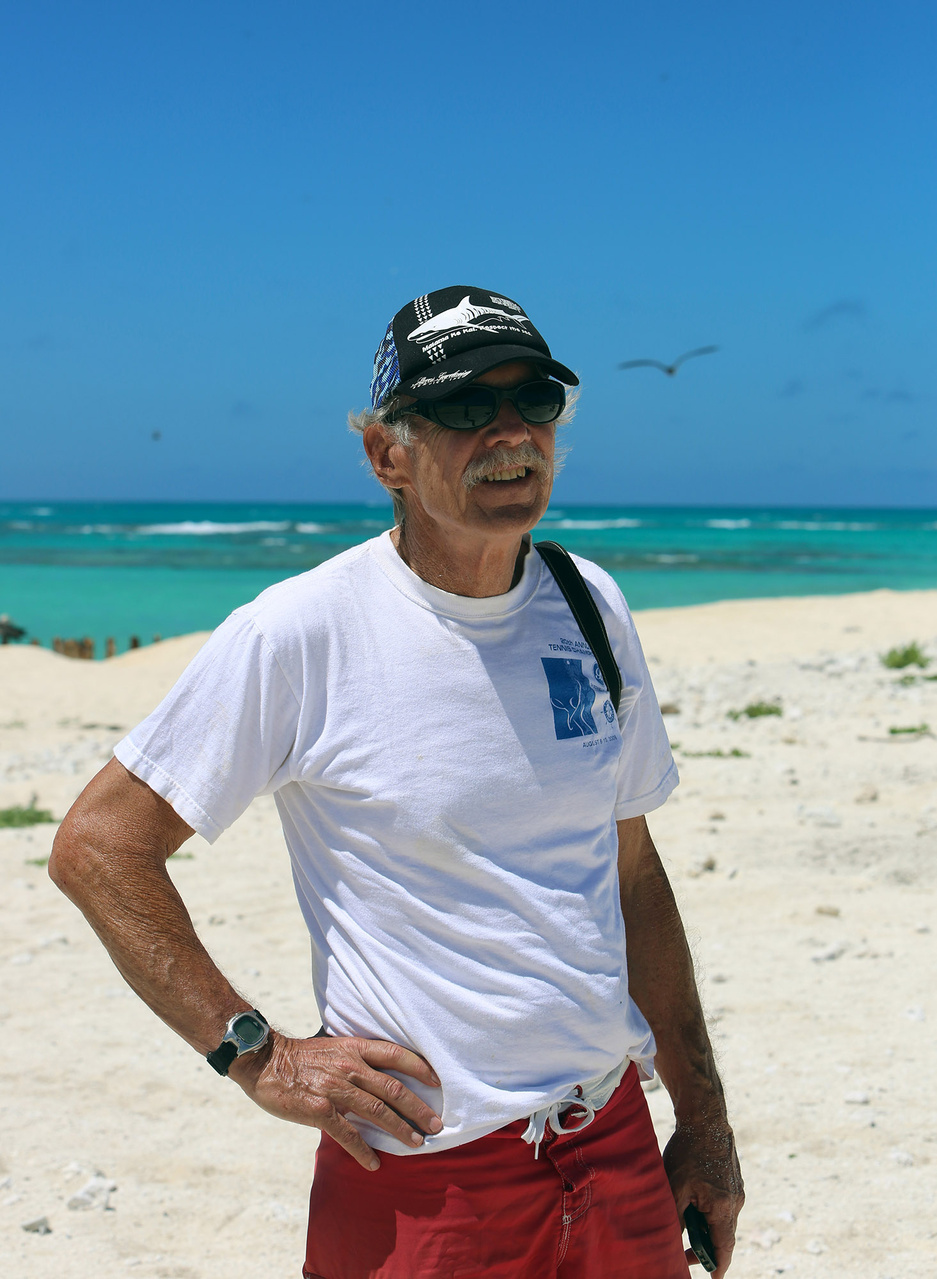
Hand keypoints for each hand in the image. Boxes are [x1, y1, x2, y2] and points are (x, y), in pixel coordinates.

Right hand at [229, 1031, 442, 1169]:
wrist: (265, 1061)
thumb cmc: (301, 1056)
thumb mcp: (334, 1046)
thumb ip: (357, 1058)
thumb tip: (381, 1075)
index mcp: (354, 1048)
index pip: (396, 1055)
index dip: (420, 1068)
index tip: (438, 1083)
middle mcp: (350, 1066)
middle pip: (394, 1088)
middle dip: (418, 1108)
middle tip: (436, 1125)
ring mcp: (335, 1088)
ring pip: (377, 1111)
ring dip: (400, 1129)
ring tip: (416, 1143)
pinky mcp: (320, 1109)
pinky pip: (348, 1134)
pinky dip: (364, 1150)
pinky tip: (374, 1163)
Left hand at [663, 1118, 743, 1277]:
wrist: (705, 1118)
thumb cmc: (687, 1151)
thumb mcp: (675, 1186)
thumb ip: (677, 1216)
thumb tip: (673, 1238)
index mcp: (722, 1208)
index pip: (723, 1248)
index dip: (718, 1266)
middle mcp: (735, 1202)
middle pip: (724, 1236)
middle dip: (708, 1248)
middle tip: (689, 1255)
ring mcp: (737, 1190)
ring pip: (724, 1220)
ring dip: (709, 1228)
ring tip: (688, 1227)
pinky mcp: (734, 1179)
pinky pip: (725, 1205)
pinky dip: (712, 1212)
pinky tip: (696, 1203)